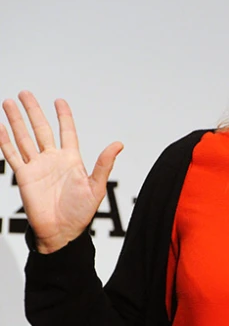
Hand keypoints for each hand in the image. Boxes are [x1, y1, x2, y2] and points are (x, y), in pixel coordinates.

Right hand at [0, 90, 122, 252]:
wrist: (61, 232)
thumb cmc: (81, 213)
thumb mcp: (96, 187)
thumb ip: (104, 164)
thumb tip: (118, 144)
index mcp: (71, 160)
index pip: (67, 131)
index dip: (63, 116)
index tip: (59, 101)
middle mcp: (52, 160)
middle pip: (41, 129)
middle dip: (33, 111)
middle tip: (25, 93)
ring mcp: (37, 167)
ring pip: (24, 138)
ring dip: (16, 121)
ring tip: (8, 102)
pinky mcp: (24, 176)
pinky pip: (12, 155)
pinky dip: (5, 141)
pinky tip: (0, 127)